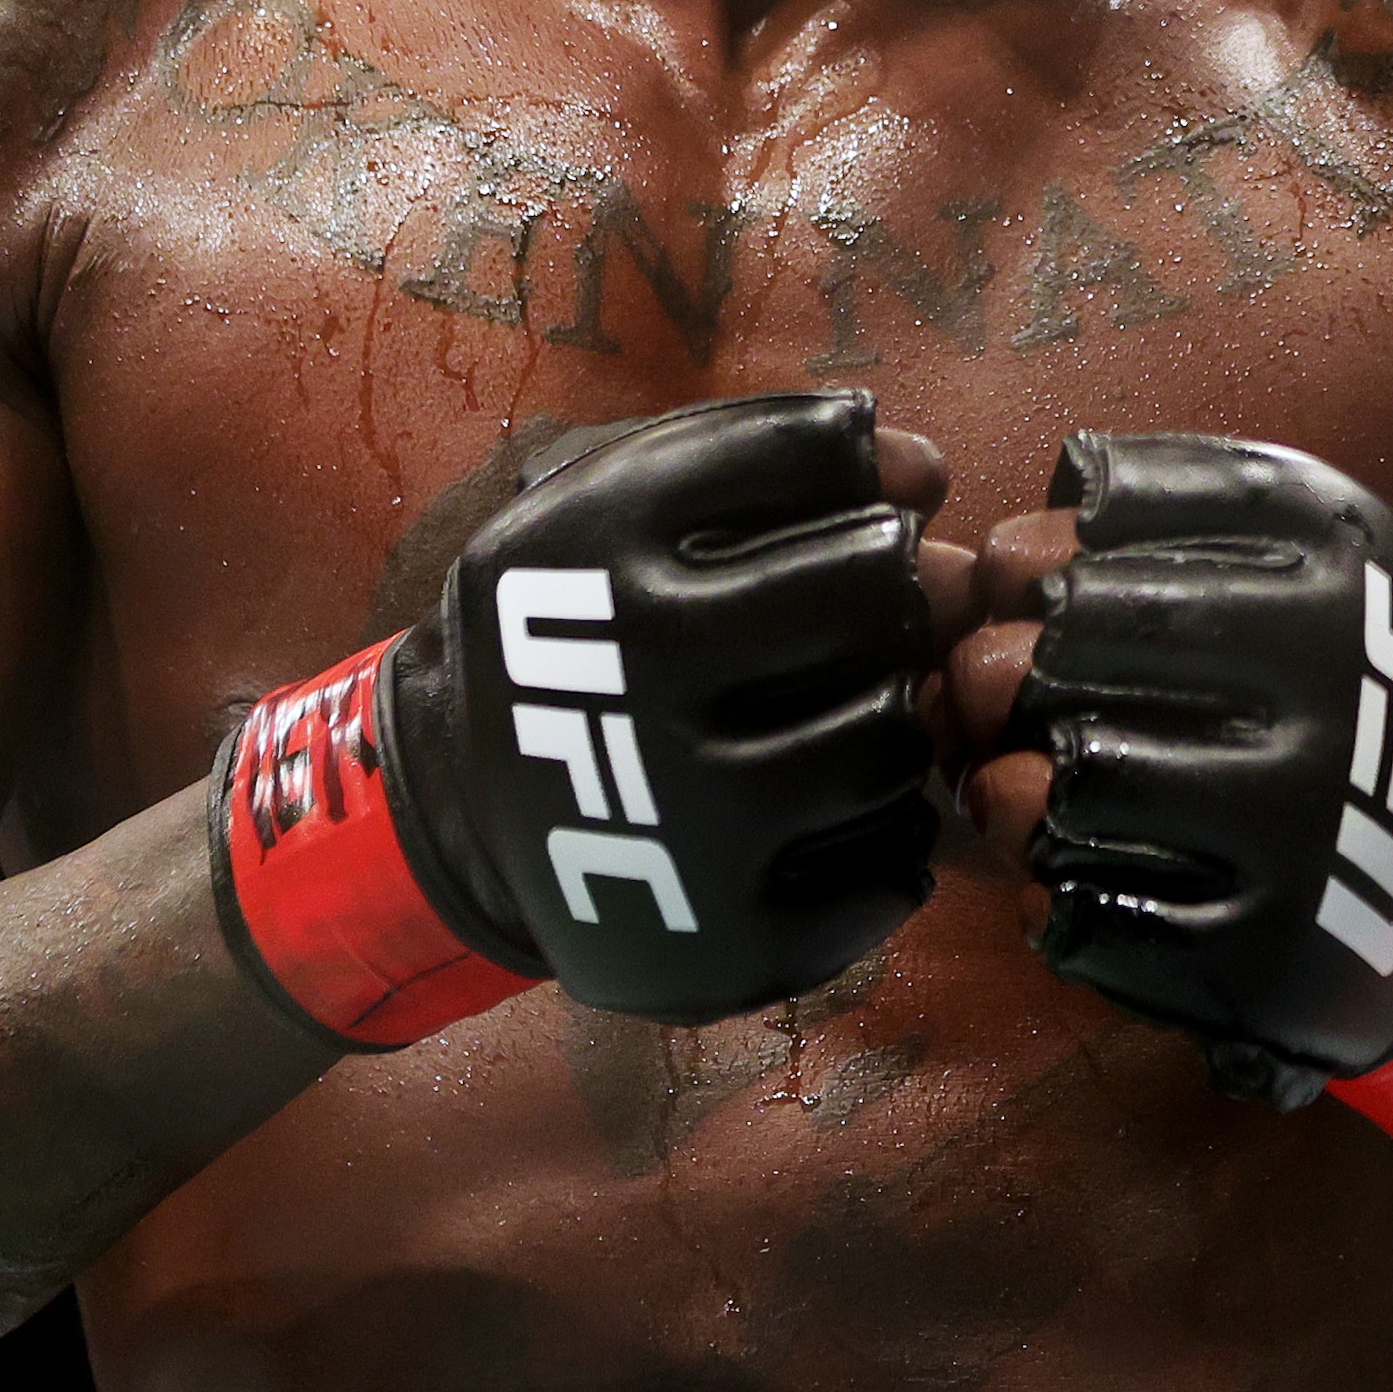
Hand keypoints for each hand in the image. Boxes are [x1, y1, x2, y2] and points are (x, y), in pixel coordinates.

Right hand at [213, 393, 956, 1040]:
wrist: (465, 811)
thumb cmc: (577, 631)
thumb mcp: (615, 507)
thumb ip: (763, 453)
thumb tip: (927, 469)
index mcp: (596, 544)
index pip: (809, 454)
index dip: (852, 467)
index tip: (846, 497)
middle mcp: (636, 673)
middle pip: (868, 596)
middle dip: (890, 590)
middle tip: (866, 609)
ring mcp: (684, 818)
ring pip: (890, 737)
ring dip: (893, 714)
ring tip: (845, 710)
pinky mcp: (727, 939)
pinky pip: (890, 869)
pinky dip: (890, 832)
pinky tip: (836, 806)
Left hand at [957, 431, 1392, 1155]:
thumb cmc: (1317, 690)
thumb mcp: (1297, 566)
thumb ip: (1162, 525)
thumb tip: (1006, 561)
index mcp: (1346, 555)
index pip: (1121, 511)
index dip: (1035, 553)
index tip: (1021, 589)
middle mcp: (1340, 675)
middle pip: (1077, 633)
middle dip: (999, 664)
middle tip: (987, 692)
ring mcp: (1309, 822)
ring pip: (1075, 779)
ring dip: (1004, 784)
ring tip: (1009, 785)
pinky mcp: (1269, 953)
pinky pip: (1091, 914)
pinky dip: (1049, 893)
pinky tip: (1064, 878)